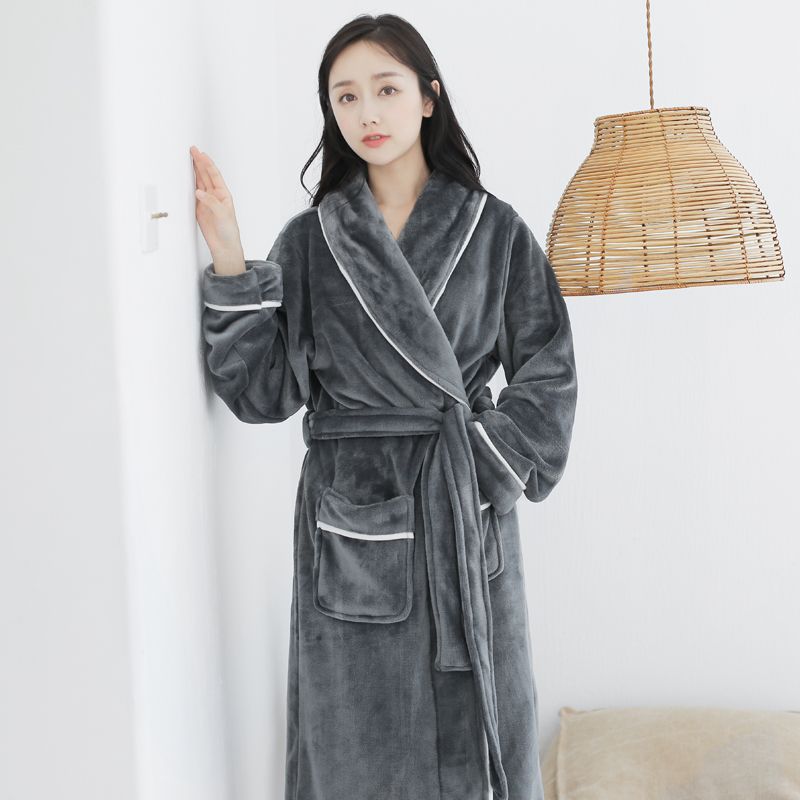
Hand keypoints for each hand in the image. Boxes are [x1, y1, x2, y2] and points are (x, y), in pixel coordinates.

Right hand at [190, 146, 244, 267]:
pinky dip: (188, 186)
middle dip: (199, 162)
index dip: (207, 163)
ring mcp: (206, 202)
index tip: (200, 153)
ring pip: (198, 182)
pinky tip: (185, 178)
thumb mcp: (222, 214)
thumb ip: (211, 202)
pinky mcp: (199, 209)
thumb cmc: (229, 232)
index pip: (214, 175)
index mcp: (223, 195)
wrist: (224, 246)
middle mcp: (215, 196)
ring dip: (193, 171)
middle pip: (205, 175)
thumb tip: (199, 192)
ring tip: (188, 160)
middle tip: (192, 151)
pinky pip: (192, 194)